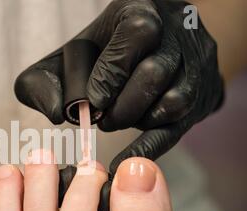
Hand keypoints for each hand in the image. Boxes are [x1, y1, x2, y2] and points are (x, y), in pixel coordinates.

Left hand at [15, 0, 223, 168]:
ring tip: (116, 121)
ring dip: (138, 121)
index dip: (111, 71)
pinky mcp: (204, 95)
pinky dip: (151, 146)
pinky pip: (182, 127)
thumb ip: (43, 81)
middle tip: (102, 117)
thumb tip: (57, 112)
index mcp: (144, 10)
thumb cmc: (102, 55)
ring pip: (175, 101)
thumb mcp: (68, 56)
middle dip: (121, 105)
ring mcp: (197, 65)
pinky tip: (128, 160)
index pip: (137, 34)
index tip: (92, 99)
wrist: (153, 47)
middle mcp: (179, 33)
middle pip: (154, 73)